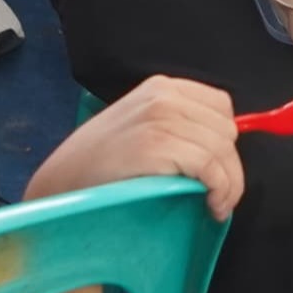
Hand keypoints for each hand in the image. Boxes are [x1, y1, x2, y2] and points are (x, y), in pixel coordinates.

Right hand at [29, 74, 246, 218]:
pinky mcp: (157, 146)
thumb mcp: (138, 126)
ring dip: (229, 184)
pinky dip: (220, 189)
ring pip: (222, 150)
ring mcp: (160, 118)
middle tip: (220, 195)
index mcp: (161, 87)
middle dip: (229, 166)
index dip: (224, 140)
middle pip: (226, 129)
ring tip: (216, 204)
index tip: (219, 168)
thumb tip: (222, 147)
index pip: (220, 106)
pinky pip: (210, 167)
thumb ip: (175, 125)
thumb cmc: (99, 164)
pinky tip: (211, 205)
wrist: (63, 182)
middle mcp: (163, 96)